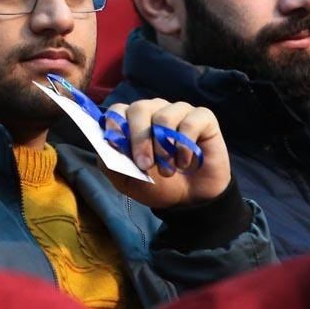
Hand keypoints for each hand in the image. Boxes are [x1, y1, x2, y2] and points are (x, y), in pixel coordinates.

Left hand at [101, 99, 230, 208]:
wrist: (190, 199)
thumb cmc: (157, 185)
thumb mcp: (127, 181)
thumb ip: (112, 163)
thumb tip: (107, 145)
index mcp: (131, 121)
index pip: (117, 110)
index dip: (115, 125)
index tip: (115, 145)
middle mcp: (153, 110)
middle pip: (140, 109)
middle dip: (140, 139)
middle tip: (145, 165)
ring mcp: (178, 111)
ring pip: (164, 116)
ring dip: (164, 148)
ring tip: (167, 171)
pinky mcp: (202, 118)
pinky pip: (190, 124)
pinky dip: (185, 147)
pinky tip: (184, 163)